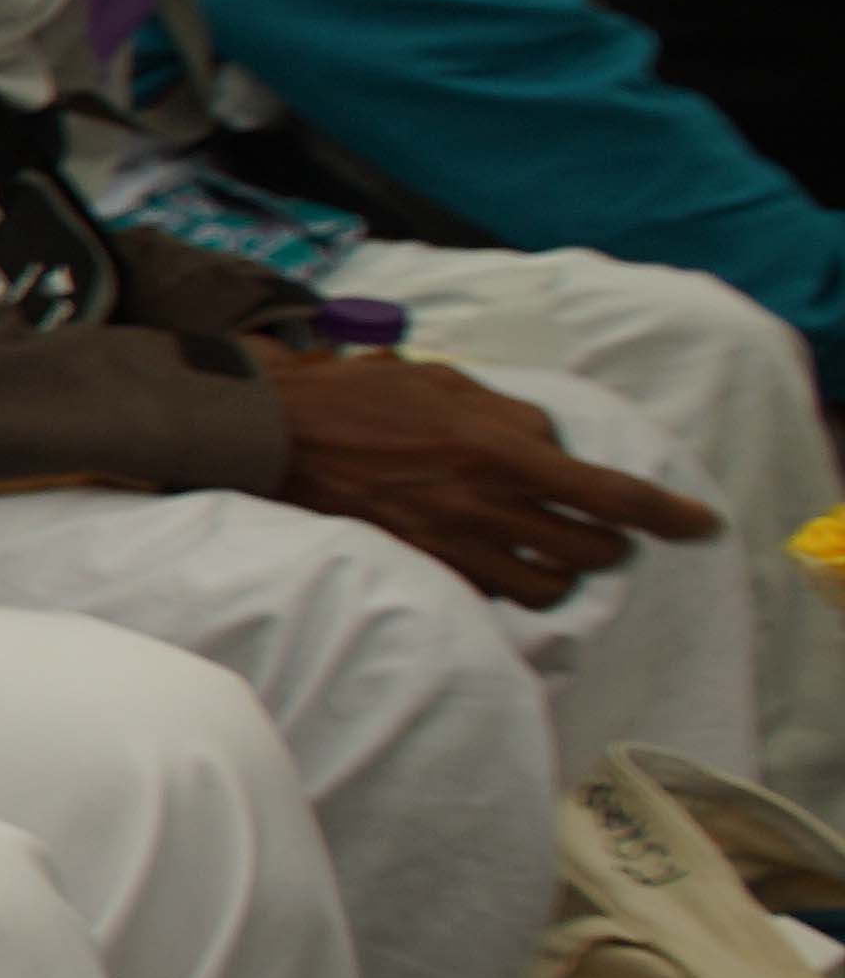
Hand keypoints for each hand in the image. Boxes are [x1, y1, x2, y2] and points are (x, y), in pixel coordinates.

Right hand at [264, 351, 714, 606]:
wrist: (277, 436)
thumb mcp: (449, 382)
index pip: (611, 496)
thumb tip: (555, 451)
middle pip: (591, 553)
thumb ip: (513, 416)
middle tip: (596, 531)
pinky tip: (496, 560)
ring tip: (549, 555)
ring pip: (548, 589)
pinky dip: (509, 582)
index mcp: (500, 450)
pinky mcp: (421, 569)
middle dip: (608, 544)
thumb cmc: (361, 398)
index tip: (701, 527)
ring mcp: (451, 544)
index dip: (668, 516)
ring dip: (562, 575)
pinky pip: (492, 595)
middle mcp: (484, 505)